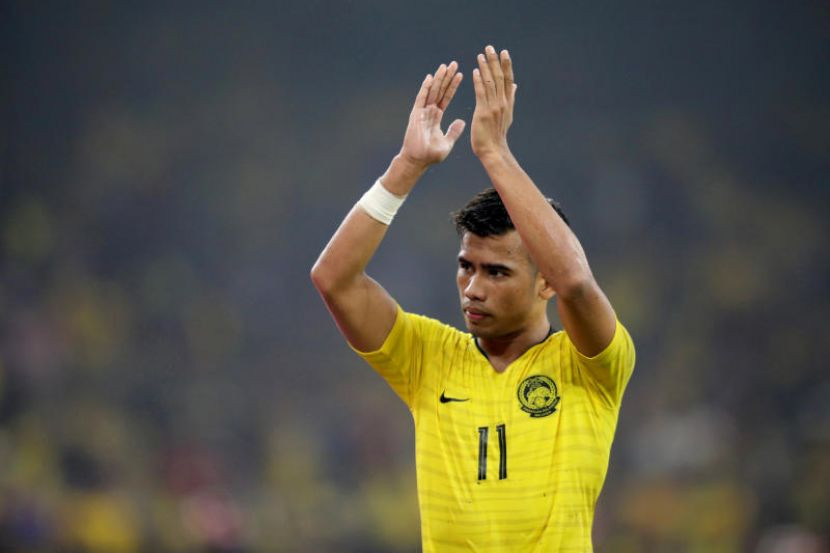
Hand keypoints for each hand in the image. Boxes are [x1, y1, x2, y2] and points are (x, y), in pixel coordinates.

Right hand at [399, 62, 465, 170]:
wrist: (417, 161)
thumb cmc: (430, 155)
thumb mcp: (447, 143)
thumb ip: (454, 131)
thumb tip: (462, 122)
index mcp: (436, 117)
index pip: (446, 98)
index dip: (453, 86)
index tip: (460, 75)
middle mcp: (429, 112)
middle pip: (440, 91)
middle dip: (447, 77)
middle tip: (454, 63)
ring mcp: (422, 112)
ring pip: (432, 91)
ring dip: (439, 79)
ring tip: (445, 66)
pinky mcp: (416, 114)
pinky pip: (421, 98)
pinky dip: (425, 88)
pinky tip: (430, 77)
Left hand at [471, 45, 515, 159]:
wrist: (493, 151)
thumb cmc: (497, 135)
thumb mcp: (507, 115)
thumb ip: (510, 98)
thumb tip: (515, 86)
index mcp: (508, 103)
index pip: (508, 80)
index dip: (507, 65)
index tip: (504, 52)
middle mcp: (502, 103)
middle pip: (500, 78)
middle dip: (495, 61)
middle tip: (490, 47)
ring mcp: (493, 107)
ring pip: (490, 83)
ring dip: (485, 67)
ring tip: (481, 55)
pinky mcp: (483, 113)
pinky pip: (481, 93)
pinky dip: (479, 81)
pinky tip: (475, 71)